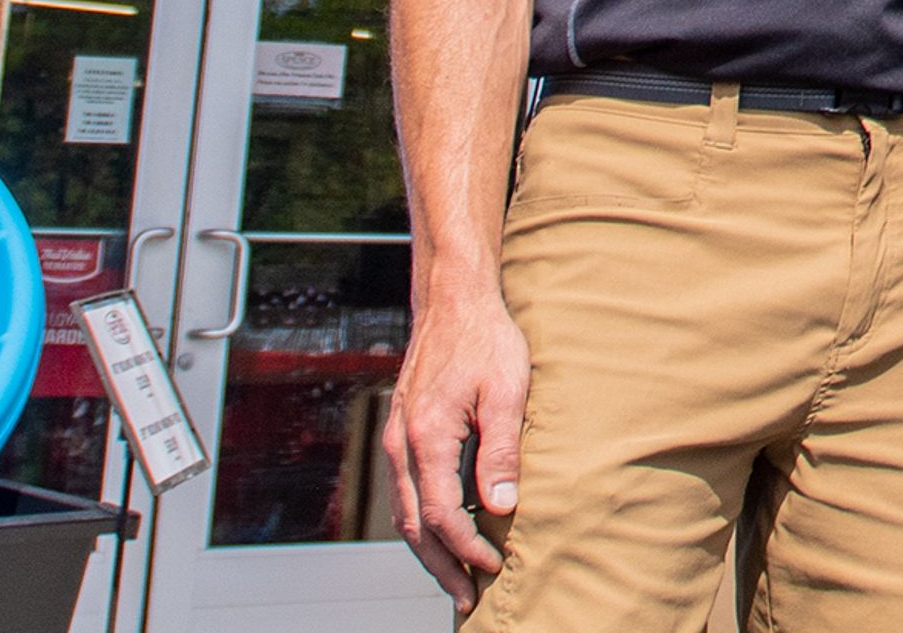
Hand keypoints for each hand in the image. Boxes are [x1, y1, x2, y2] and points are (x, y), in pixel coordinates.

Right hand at [381, 288, 530, 600]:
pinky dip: (422, 522)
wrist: (453, 303)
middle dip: (441, 567)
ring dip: (429, 550)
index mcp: (427, 439)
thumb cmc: (485, 340)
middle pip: (415, 526)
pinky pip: (406, 493)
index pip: (443, 515)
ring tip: (457, 577)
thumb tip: (501, 507)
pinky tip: (445, 533)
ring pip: (405, 513)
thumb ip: (502, 452)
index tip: (493, 567)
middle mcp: (402, 446)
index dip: (467, 548)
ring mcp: (397, 441)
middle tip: (468, 598)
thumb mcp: (506, 393)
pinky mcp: (402, 435)